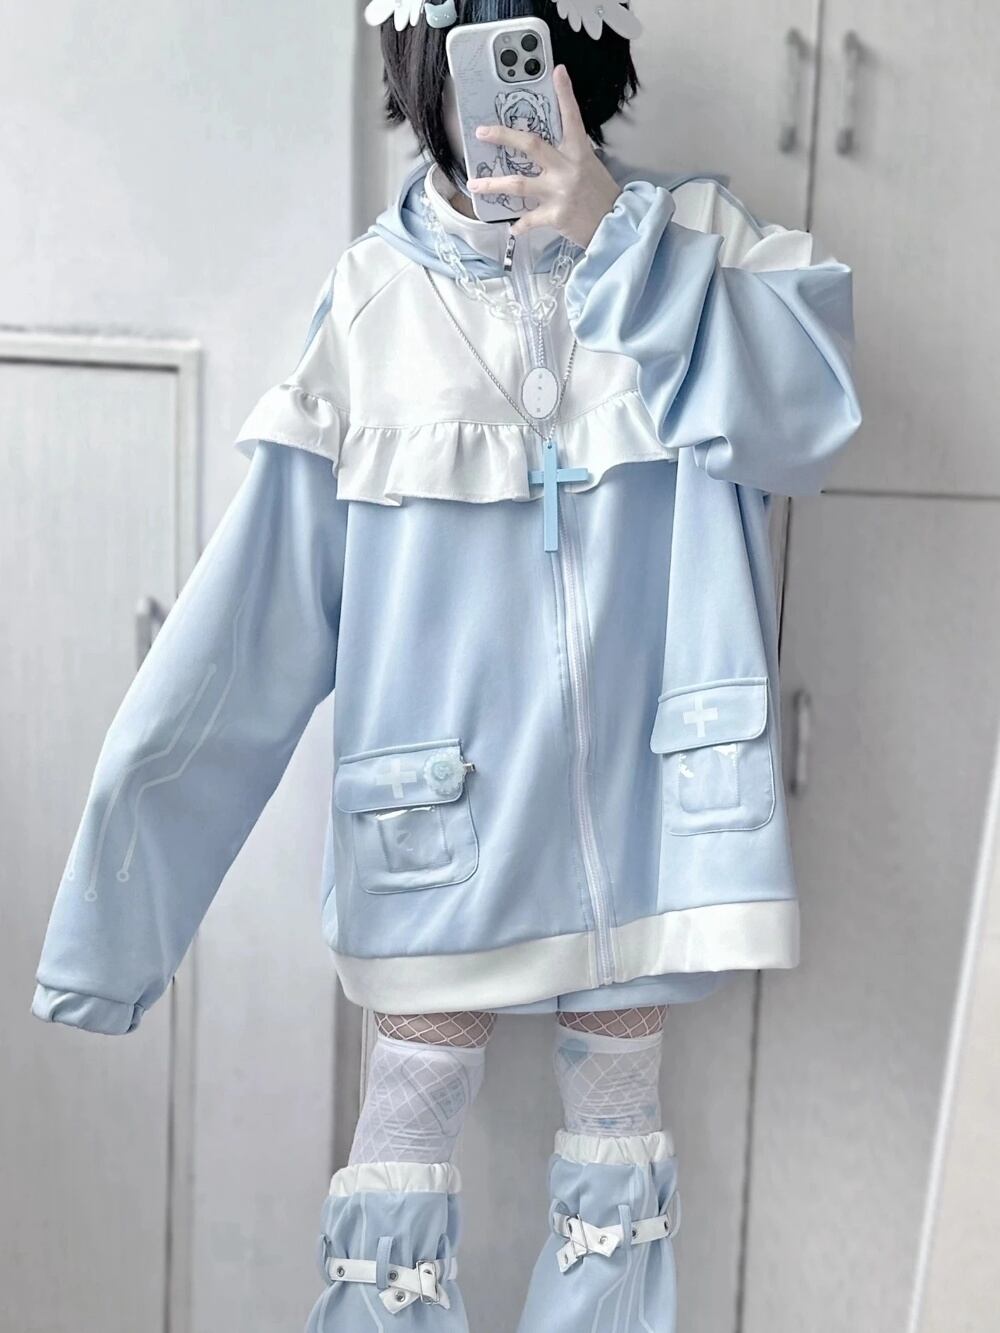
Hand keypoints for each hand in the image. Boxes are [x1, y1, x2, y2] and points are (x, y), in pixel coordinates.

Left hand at [468, 65, 621, 246]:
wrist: (615, 224)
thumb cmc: (600, 195)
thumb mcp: (589, 167)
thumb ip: (568, 156)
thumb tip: (544, 151)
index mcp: (579, 152)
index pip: (571, 117)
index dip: (565, 94)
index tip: (557, 71)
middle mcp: (567, 168)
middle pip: (531, 145)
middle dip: (503, 136)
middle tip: (482, 132)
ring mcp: (559, 191)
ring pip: (518, 184)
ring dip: (493, 185)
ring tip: (474, 184)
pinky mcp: (555, 215)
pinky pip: (529, 220)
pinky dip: (519, 225)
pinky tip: (512, 227)